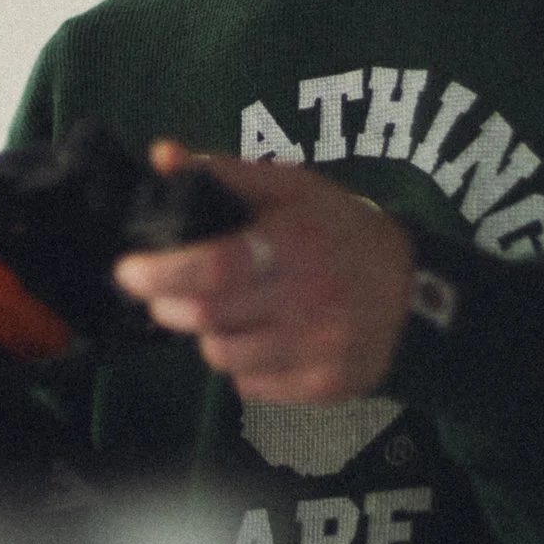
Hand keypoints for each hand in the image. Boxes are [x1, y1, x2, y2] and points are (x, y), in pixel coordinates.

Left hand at [113, 140, 414, 403]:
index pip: (215, 265)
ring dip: (207, 336)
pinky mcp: (325, 386)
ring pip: (224, 358)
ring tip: (222, 313)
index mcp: (296, 241)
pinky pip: (252, 387)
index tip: (128, 270)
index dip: (162, 272)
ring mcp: (319, 348)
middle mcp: (309, 298)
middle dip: (169, 307)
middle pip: (210, 319)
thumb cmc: (341, 230)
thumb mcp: (293, 187)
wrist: (416, 291)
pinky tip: (260, 339)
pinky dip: (241, 366)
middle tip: (164, 294)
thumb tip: (162, 156)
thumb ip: (225, 172)